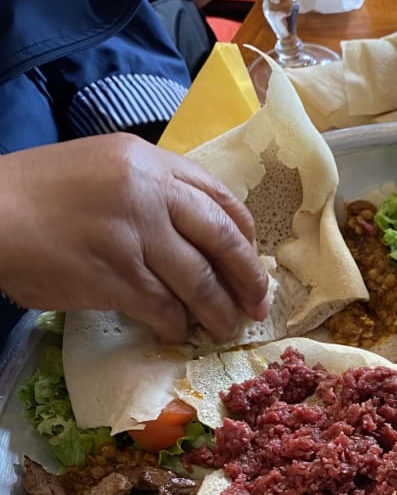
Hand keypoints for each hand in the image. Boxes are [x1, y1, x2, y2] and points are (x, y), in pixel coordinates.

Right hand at [0, 134, 270, 343]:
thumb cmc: (41, 194)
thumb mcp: (104, 169)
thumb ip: (150, 191)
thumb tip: (194, 236)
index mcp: (149, 161)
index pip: (219, 196)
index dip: (245, 234)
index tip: (253, 259)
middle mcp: (148, 192)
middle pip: (222, 238)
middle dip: (247, 278)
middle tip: (258, 305)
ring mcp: (134, 234)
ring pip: (199, 280)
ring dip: (219, 311)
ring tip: (225, 328)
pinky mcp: (116, 275)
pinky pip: (163, 307)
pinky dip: (176, 325)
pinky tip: (176, 333)